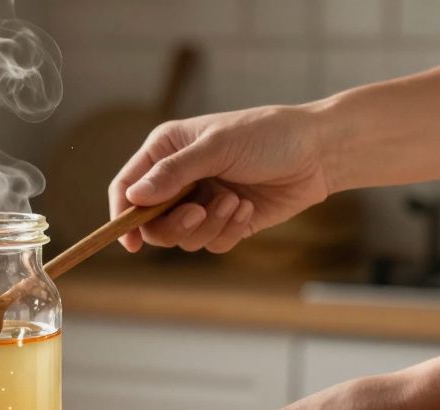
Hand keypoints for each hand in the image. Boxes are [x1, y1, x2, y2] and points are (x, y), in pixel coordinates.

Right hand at [108, 104, 333, 252]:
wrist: (318, 152)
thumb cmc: (268, 135)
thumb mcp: (217, 146)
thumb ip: (174, 172)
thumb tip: (135, 197)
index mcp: (166, 151)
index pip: (127, 187)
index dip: (121, 214)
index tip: (128, 240)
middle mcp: (179, 179)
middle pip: (151, 223)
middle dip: (174, 225)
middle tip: (197, 213)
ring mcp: (201, 203)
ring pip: (182, 238)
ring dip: (208, 226)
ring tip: (235, 202)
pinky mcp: (225, 223)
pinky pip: (211, 244)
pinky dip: (228, 231)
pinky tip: (247, 208)